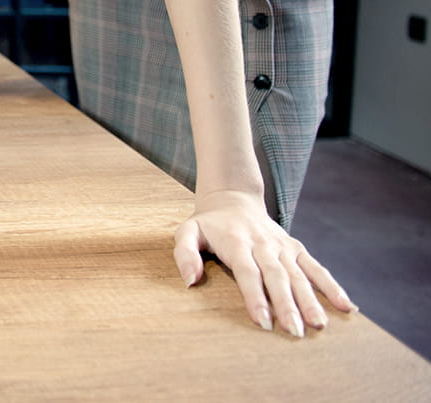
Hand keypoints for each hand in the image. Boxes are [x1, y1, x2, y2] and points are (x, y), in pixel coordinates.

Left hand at [174, 189, 356, 335]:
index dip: (256, 297)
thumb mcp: (187, 232)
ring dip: (311, 300)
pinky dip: (332, 286)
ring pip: (299, 274)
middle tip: (295, 332)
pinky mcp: (296, 248)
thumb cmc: (208, 224)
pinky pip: (316, 268)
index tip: (263, 321)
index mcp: (236, 242)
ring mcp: (283, 246)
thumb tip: (190, 281)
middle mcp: (263, 244)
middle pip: (277, 277)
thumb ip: (184, 254)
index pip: (248, 273)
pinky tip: (346, 307)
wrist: (232, 199)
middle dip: (287, 305)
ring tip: (320, 325)